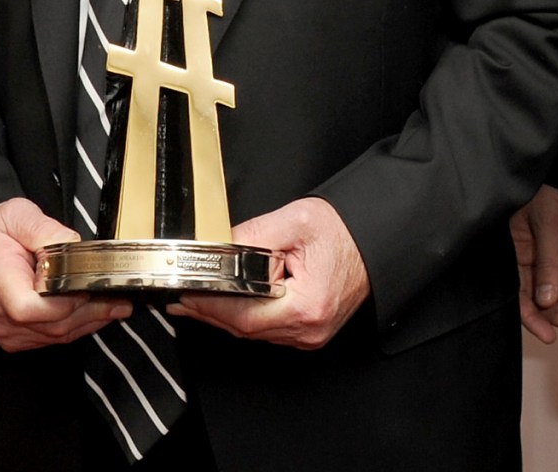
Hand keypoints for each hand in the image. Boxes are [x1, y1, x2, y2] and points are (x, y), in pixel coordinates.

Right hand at [0, 197, 131, 351]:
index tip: (85, 286)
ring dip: (89, 321)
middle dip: (89, 311)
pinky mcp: (14, 337)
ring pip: (55, 335)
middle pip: (49, 324)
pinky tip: (95, 314)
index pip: (27, 307)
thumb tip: (72, 245)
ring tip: (117, 305)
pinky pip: (50, 338)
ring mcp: (4, 328)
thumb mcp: (18, 215)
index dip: (62, 302)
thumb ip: (45, 229)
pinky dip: (76, 327)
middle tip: (117, 297)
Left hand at [169, 197, 368, 349]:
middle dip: (210, 313)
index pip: (244, 316)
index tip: (186, 296)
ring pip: (254, 333)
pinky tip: (229, 306)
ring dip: (225, 317)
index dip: (210, 307)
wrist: (375, 240)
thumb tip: (215, 248)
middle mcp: (309, 328)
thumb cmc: (346, 231)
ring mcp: (310, 335)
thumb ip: (251, 236)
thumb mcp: (294, 222)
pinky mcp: (309, 332)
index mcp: (307, 305)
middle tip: (181, 300)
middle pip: (245, 330)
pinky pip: (268, 331)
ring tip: (198, 300)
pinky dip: (246, 319)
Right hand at [509, 185, 557, 342]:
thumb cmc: (548, 187)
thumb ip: (548, 263)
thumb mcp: (546, 224)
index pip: (520, 292)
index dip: (533, 317)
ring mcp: (550, 249)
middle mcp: (529, 254)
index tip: (550, 337)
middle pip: (543, 294)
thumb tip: (547, 302)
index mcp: (514, 249)